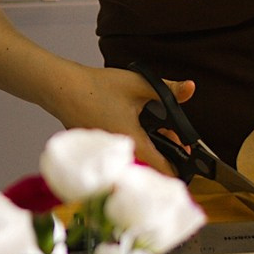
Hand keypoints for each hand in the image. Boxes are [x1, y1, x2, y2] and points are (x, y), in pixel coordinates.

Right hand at [49, 67, 190, 174]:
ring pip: (138, 161)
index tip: (188, 160)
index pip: (163, 169)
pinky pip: (123, 156)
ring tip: (156, 130)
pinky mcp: (100, 151)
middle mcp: (121, 155)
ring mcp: (109, 155)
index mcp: (134, 142)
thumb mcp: (138, 84)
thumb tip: (190, 88)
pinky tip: (135, 128)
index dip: (180, 167)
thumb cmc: (96, 87)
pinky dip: (134, 146)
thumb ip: (168, 89)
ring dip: (151, 149)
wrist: (62, 88)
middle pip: (152, 166)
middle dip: (167, 154)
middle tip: (173, 138)